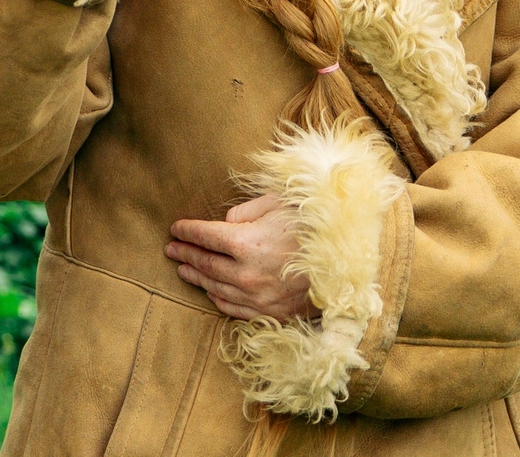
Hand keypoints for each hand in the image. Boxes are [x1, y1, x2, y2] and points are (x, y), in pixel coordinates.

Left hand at [165, 195, 317, 321]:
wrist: (348, 266)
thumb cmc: (313, 228)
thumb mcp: (279, 205)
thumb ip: (247, 211)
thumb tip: (225, 223)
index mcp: (247, 243)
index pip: (206, 236)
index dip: (187, 231)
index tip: (175, 228)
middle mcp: (247, 274)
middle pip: (206, 264)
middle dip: (185, 254)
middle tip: (171, 249)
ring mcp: (258, 298)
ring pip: (216, 288)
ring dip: (196, 278)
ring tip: (182, 270)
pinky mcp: (270, 314)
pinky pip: (234, 309)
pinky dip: (218, 299)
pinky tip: (210, 291)